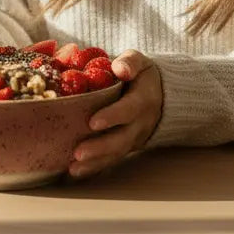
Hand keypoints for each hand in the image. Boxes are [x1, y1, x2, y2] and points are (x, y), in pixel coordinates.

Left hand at [70, 50, 162, 178]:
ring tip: (73, 168)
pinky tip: (75, 172)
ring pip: (116, 154)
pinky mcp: (125, 147)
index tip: (93, 122)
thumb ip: (130, 62)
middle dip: (100, 147)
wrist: (159, 95)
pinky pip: (111, 159)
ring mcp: (133, 138)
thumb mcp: (139, 62)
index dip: (112, 117)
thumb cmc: (140, 75)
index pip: (129, 110)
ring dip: (95, 162)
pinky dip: (94, 167)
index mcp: (143, 100)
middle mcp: (140, 123)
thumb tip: (120, 69)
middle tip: (78, 152)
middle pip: (122, 139)